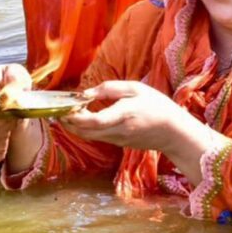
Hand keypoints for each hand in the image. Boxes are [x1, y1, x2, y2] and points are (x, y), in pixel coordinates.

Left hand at [59, 81, 183, 150]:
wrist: (174, 132)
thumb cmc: (157, 106)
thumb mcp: (136, 89)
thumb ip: (110, 89)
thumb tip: (87, 93)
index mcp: (123, 114)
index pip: (94, 121)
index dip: (75, 117)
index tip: (64, 108)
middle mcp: (118, 130)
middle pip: (86, 132)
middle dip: (68, 123)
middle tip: (58, 111)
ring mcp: (118, 140)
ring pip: (89, 136)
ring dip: (74, 127)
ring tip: (65, 114)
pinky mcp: (119, 144)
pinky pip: (97, 137)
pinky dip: (85, 130)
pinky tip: (81, 119)